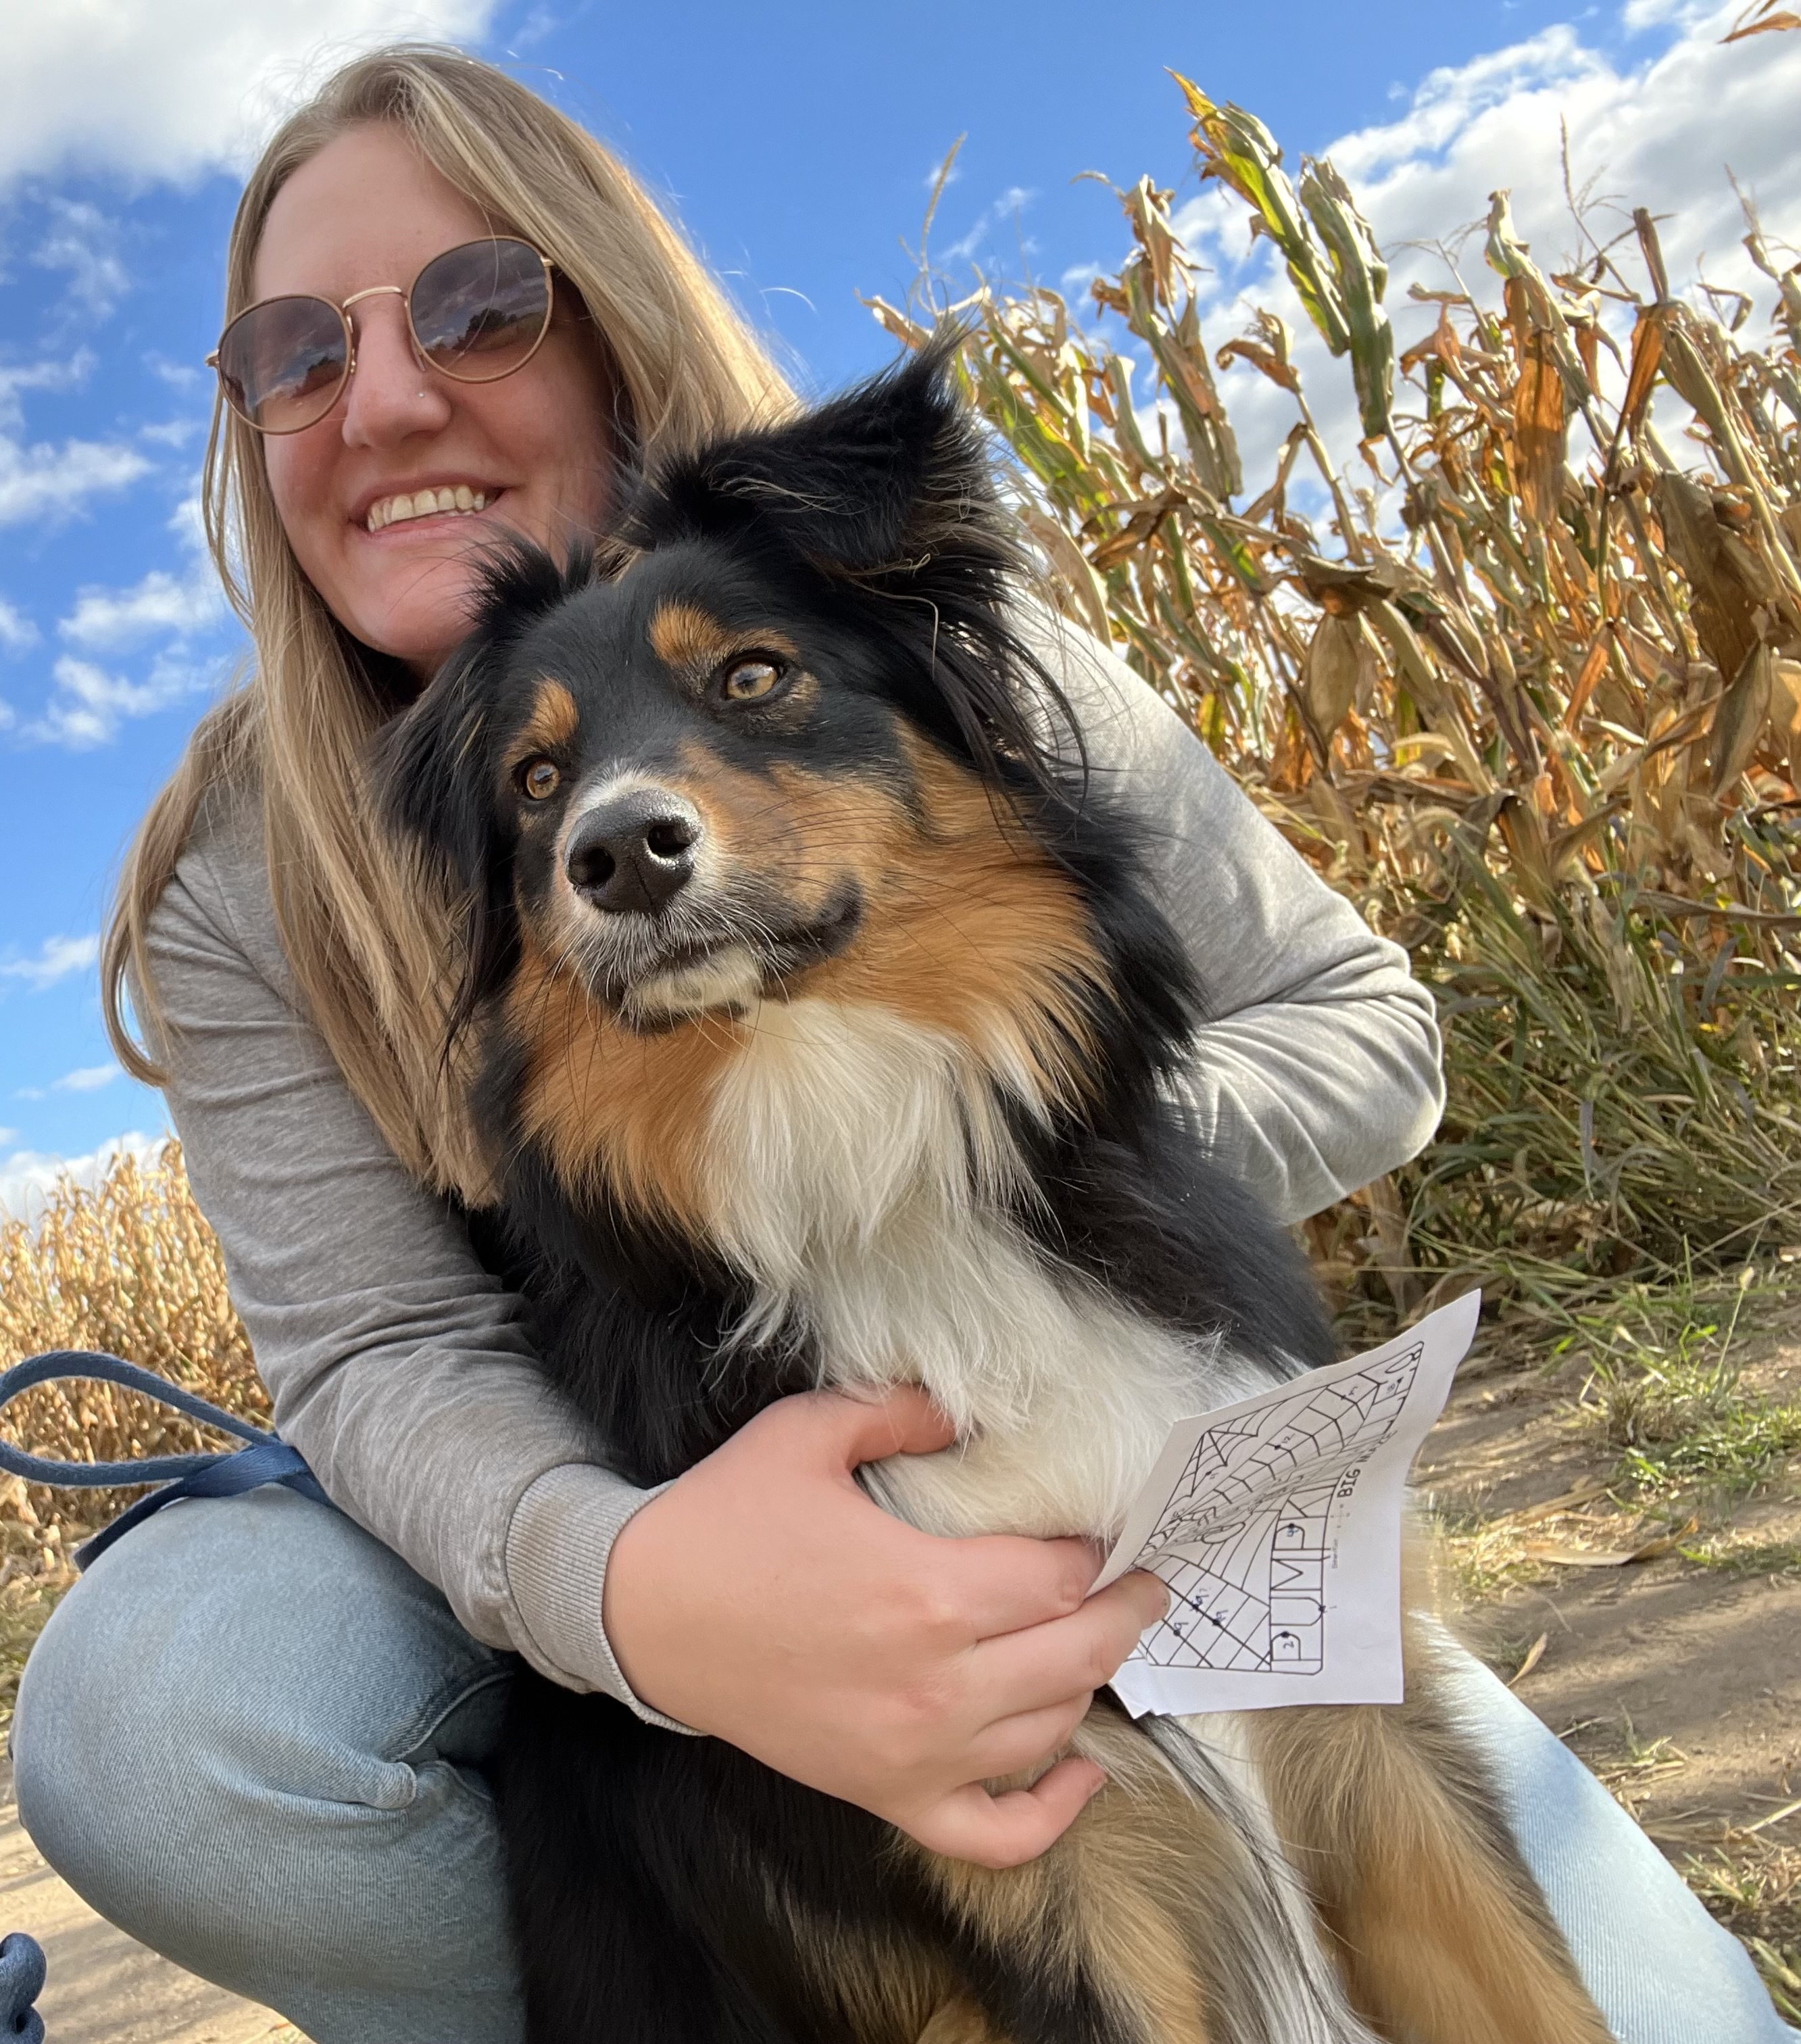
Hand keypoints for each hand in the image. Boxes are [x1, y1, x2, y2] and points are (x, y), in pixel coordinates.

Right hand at [601, 1386, 1166, 1868]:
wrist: (643, 1616)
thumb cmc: (727, 1519)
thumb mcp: (809, 1433)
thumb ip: (903, 1410)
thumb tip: (974, 1406)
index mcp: (927, 1591)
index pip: (1062, 1578)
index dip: (1097, 1551)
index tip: (1105, 1530)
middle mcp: (937, 1684)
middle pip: (1080, 1654)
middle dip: (1126, 1613)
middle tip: (1144, 1580)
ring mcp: (914, 1752)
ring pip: (1050, 1731)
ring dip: (1086, 1683)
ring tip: (1091, 1638)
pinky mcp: (886, 1794)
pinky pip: (995, 1833)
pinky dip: (1052, 1812)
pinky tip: (1081, 1771)